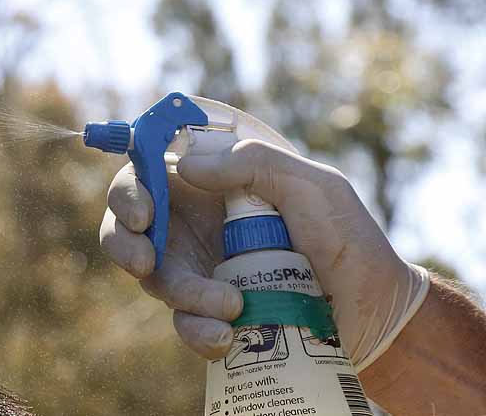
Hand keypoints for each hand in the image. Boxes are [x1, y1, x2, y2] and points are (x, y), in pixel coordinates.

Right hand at [99, 139, 428, 369]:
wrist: (373, 308)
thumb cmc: (345, 236)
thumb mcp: (311, 185)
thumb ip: (253, 161)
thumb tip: (187, 165)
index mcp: (210, 184)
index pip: (146, 174)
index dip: (130, 189)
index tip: (144, 213)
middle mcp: (194, 224)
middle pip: (128, 225)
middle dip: (123, 242)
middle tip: (145, 260)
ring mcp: (199, 269)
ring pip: (155, 278)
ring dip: (181, 292)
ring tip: (229, 305)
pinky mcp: (210, 312)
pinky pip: (184, 322)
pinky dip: (196, 330)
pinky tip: (225, 335)